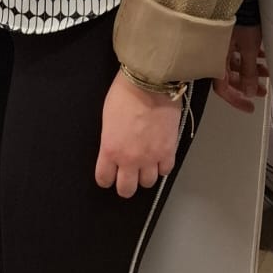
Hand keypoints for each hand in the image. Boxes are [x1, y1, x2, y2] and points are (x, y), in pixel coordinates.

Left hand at [95, 71, 182, 197]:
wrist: (149, 82)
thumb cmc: (124, 93)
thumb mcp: (108, 118)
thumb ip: (112, 140)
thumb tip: (116, 148)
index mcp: (110, 150)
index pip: (104, 179)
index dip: (106, 178)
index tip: (109, 174)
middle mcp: (130, 159)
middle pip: (127, 189)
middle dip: (126, 184)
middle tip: (128, 175)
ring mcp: (151, 157)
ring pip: (148, 183)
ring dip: (145, 174)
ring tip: (146, 163)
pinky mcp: (169, 151)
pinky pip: (166, 171)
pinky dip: (162, 166)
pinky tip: (159, 157)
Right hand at [212, 23, 267, 112]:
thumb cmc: (243, 21)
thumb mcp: (248, 48)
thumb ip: (248, 71)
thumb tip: (248, 92)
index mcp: (216, 59)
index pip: (222, 88)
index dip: (236, 100)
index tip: (250, 107)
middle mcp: (215, 53)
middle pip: (229, 77)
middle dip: (246, 84)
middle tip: (262, 90)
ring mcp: (222, 44)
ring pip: (235, 64)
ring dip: (251, 70)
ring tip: (267, 71)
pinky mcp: (229, 35)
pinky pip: (238, 52)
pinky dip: (250, 57)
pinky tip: (263, 56)